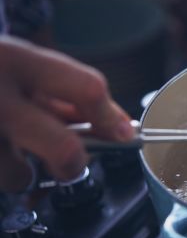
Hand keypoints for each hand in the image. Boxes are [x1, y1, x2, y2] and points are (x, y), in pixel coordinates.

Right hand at [0, 35, 134, 190]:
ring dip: (17, 171)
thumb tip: (114, 124)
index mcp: (15, 59)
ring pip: (18, 178)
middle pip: (64, 149)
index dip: (111, 117)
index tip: (123, 134)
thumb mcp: (18, 65)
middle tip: (69, 162)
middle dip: (73, 163)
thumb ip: (63, 94)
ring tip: (1, 147)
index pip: (87, 88)